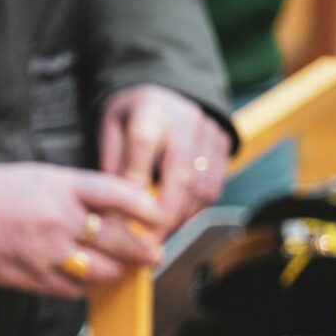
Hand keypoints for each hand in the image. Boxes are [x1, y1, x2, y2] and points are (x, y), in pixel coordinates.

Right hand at [0, 161, 163, 297]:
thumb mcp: (36, 176)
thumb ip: (72, 191)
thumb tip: (107, 209)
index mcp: (60, 187)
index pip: (116, 194)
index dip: (143, 206)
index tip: (158, 215)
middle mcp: (58, 219)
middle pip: (116, 239)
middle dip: (141, 250)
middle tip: (154, 254)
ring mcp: (45, 252)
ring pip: (98, 271)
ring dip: (117, 273)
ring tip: (125, 271)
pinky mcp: (30, 277)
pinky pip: (71, 289)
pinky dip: (88, 288)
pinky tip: (93, 283)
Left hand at [99, 84, 231, 234]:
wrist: (167, 91)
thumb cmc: (131, 118)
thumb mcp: (111, 130)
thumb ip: (112, 163)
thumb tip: (111, 207)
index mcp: (150, 109)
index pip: (142, 149)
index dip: (134, 188)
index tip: (122, 221)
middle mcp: (185, 119)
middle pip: (181, 174)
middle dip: (164, 215)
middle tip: (147, 244)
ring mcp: (209, 131)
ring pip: (202, 186)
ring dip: (181, 217)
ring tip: (160, 237)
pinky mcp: (224, 144)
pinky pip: (215, 185)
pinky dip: (196, 209)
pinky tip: (177, 221)